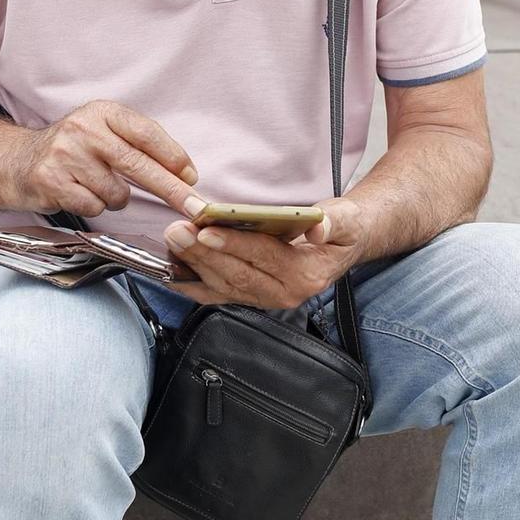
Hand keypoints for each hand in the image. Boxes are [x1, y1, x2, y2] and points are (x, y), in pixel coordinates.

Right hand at [5, 100, 199, 218]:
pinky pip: (94, 207)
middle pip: (138, 165)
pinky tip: (78, 193)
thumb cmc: (70, 150)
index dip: (173, 157)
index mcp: (102, 112)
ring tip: (94, 185)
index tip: (192, 177)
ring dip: (113, 197)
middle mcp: (83, 129)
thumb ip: (137, 144)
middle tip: (192, 206)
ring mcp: (66, 156)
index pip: (146, 133)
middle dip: (170, 189)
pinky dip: (93, 206)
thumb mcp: (101, 131)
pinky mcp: (52, 182)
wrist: (16, 161)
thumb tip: (183, 173)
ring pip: (116, 193)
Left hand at [162, 197, 367, 308]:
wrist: (342, 247)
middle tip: (179, 231)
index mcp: (307, 275)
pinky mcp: (249, 297)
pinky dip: (191, 282)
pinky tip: (172, 267)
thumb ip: (334, 222)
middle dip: (204, 253)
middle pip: (237, 273)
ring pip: (222, 284)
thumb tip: (317, 227)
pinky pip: (215, 294)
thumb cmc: (340, 230)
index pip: (265, 257)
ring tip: (174, 239)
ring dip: (194, 263)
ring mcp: (263, 299)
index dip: (235, 244)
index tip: (207, 230)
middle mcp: (283, 293)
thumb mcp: (347, 220)